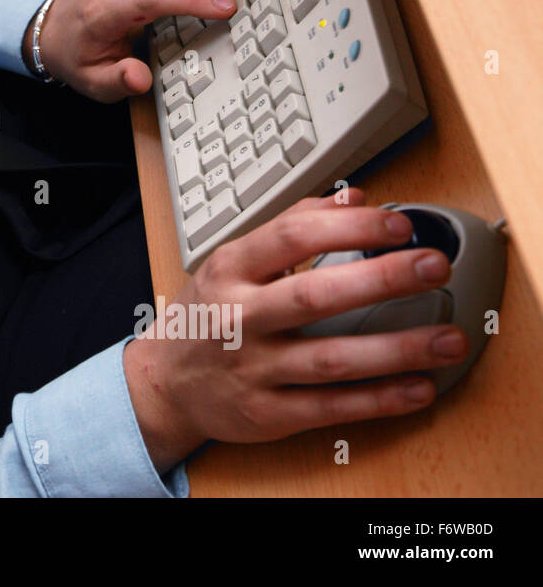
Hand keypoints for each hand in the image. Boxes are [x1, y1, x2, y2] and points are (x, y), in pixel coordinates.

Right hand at [122, 188, 470, 473]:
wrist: (164, 382)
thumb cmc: (208, 314)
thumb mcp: (233, 261)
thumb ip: (293, 226)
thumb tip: (355, 199)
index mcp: (230, 270)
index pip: (290, 238)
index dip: (348, 228)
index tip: (398, 225)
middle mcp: (239, 318)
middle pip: (314, 296)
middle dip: (380, 280)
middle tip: (432, 267)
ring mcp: (252, 369)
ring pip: (330, 359)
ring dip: (396, 350)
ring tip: (448, 339)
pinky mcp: (267, 413)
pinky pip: (330, 408)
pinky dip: (379, 401)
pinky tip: (418, 387)